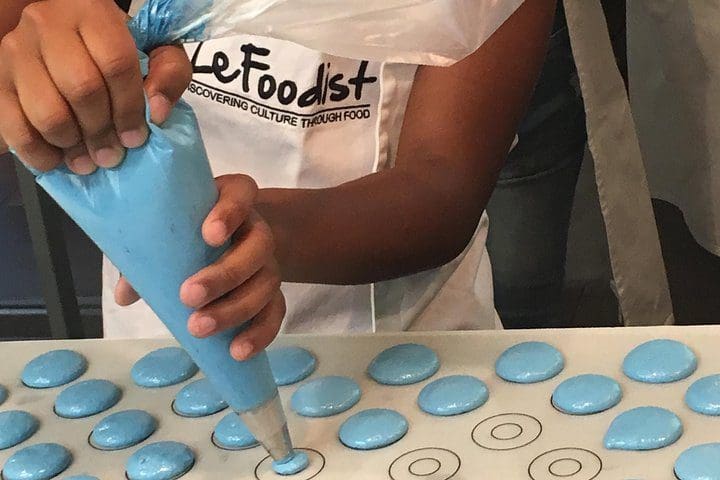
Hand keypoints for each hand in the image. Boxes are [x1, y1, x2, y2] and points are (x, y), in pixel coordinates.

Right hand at [0, 0, 191, 172]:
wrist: (65, 35)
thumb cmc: (114, 49)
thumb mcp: (153, 51)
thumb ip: (168, 74)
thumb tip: (156, 113)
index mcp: (92, 13)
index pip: (115, 63)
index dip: (129, 107)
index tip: (136, 137)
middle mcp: (47, 25)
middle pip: (81, 89)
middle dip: (102, 132)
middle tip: (112, 156)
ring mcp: (16, 51)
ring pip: (46, 111)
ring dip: (72, 145)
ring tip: (87, 161)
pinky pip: (12, 125)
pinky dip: (37, 152)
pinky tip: (57, 161)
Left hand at [115, 175, 285, 360]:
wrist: (233, 238)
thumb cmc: (191, 228)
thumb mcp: (169, 229)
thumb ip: (147, 253)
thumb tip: (125, 294)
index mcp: (233, 199)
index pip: (241, 193)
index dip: (230, 212)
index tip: (209, 235)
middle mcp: (256, 228)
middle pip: (258, 246)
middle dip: (225, 274)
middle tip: (188, 295)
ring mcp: (268, 262)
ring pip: (266, 283)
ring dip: (234, 310)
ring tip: (199, 329)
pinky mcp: (274, 292)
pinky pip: (276, 312)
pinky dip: (259, 333)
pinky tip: (236, 351)